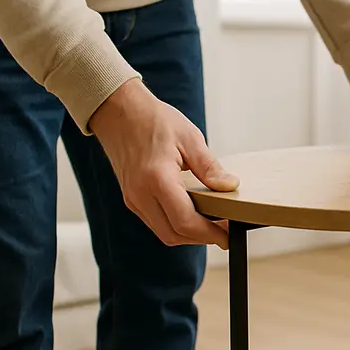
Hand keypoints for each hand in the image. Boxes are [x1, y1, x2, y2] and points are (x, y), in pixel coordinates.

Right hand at [89, 79, 239, 249]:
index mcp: (156, 179)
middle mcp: (140, 194)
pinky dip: (176, 225)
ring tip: (213, 225)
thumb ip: (210, 167)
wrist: (118, 111)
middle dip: (202, 238)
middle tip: (225, 232)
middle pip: (174, 234)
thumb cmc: (153, 120)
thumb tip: (230, 186)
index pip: (185, 221)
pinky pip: (156, 222)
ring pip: (164, 233)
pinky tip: (193, 216)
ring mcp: (133, 199)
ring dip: (189, 234)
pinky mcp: (131, 198)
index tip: (228, 236)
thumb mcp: (189, 138)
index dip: (210, 234)